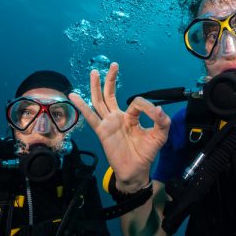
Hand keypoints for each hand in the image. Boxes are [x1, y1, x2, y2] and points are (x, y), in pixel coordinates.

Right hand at [69, 62, 169, 191]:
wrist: (136, 170)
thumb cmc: (145, 153)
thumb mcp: (159, 135)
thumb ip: (161, 121)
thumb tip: (158, 109)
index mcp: (130, 117)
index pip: (135, 103)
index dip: (146, 106)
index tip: (155, 115)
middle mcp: (117, 117)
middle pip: (110, 94)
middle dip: (111, 79)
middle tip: (113, 65)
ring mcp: (108, 123)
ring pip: (100, 101)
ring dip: (96, 86)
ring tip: (94, 72)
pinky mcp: (102, 131)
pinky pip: (91, 117)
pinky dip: (82, 106)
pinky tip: (74, 96)